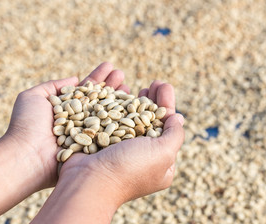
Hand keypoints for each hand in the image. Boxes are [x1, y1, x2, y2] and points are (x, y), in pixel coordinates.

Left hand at [5, 62, 128, 187]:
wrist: (28, 156)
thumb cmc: (27, 125)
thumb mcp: (33, 97)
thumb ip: (54, 85)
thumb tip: (75, 79)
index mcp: (67, 109)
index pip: (86, 90)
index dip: (98, 78)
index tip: (110, 66)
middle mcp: (79, 120)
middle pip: (99, 100)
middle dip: (111, 86)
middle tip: (122, 74)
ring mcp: (88, 133)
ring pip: (108, 114)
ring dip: (119, 99)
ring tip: (130, 86)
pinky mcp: (95, 147)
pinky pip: (111, 132)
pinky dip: (122, 120)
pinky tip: (131, 108)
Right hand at [59, 80, 184, 205]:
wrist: (87, 182)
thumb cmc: (129, 169)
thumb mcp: (163, 153)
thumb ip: (175, 134)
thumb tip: (178, 118)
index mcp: (161, 163)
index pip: (168, 127)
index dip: (167, 104)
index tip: (163, 86)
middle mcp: (142, 157)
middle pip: (150, 121)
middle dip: (153, 100)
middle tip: (153, 83)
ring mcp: (120, 151)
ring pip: (131, 120)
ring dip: (135, 101)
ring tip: (136, 87)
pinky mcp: (103, 144)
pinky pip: (112, 122)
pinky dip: (115, 107)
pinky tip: (116, 94)